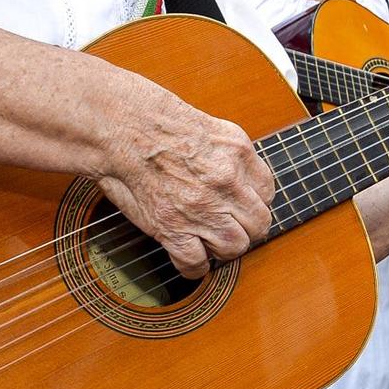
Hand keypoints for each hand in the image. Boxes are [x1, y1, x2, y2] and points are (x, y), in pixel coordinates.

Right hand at [93, 87, 277, 278]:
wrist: (121, 126)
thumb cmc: (156, 121)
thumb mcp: (211, 127)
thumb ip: (232, 155)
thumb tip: (242, 180)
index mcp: (238, 153)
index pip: (267, 192)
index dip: (253, 203)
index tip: (240, 206)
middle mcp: (226, 181)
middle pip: (258, 224)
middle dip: (246, 229)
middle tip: (229, 227)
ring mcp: (201, 207)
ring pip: (234, 246)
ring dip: (223, 249)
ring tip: (209, 242)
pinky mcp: (172, 226)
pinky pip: (195, 262)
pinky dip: (193, 267)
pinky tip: (189, 259)